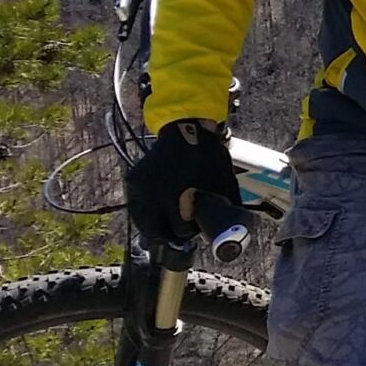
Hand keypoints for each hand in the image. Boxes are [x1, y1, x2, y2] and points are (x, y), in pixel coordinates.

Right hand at [125, 118, 239, 242]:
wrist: (186, 130)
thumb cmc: (208, 158)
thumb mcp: (225, 183)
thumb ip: (226, 207)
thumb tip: (233, 229)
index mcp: (176, 196)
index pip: (179, 230)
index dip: (190, 232)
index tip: (195, 227)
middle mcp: (153, 195)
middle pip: (156, 231)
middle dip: (169, 234)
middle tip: (179, 232)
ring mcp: (140, 188)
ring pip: (142, 222)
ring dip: (154, 226)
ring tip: (167, 224)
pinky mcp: (132, 181)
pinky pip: (135, 207)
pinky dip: (145, 213)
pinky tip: (157, 212)